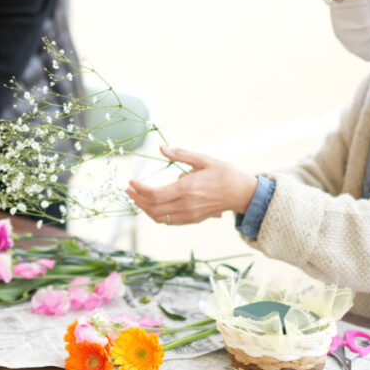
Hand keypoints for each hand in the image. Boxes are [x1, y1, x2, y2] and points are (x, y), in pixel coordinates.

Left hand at [126, 145, 257, 225]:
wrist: (241, 193)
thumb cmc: (224, 173)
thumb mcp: (204, 159)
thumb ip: (181, 155)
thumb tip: (161, 148)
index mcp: (188, 188)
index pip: (155, 195)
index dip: (140, 190)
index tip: (131, 182)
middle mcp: (187, 204)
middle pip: (153, 208)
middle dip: (137, 200)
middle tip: (128, 190)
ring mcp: (189, 215)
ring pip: (159, 218)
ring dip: (144, 209)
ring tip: (136, 197)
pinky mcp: (192, 220)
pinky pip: (168, 221)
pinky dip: (156, 215)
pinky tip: (151, 205)